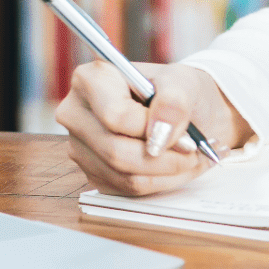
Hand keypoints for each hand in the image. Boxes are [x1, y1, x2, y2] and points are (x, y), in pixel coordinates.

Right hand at [56, 61, 253, 196]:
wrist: (186, 110)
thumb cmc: (179, 90)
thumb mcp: (185, 83)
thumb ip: (173, 103)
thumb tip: (159, 134)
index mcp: (91, 79)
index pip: (115, 116)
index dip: (153, 130)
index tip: (185, 134)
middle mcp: (76, 113)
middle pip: (116, 151)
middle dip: (163, 157)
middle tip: (191, 150)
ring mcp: (80, 146)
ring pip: (123, 176)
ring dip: (165, 172)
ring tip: (186, 157)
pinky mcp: (92, 172)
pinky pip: (126, 189)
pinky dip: (158, 182)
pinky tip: (171, 165)